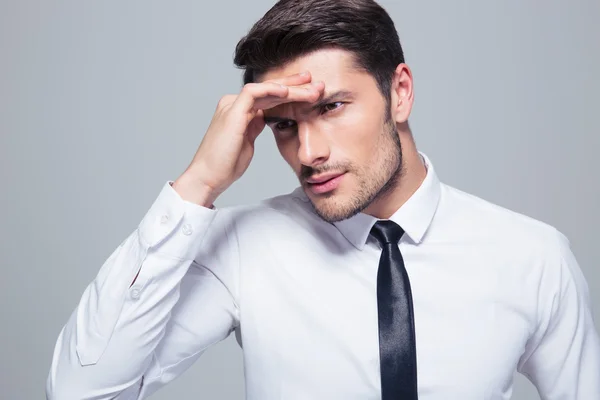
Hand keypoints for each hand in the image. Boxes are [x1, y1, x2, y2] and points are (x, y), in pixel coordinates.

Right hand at [173, 72, 324, 205]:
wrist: (208, 177)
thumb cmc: (225, 164)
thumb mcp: (246, 141)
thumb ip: (255, 126)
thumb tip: (266, 118)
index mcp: (239, 110)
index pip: (269, 95)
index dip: (291, 92)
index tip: (310, 92)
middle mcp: (234, 104)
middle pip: (270, 89)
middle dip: (295, 85)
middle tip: (317, 83)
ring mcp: (232, 106)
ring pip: (266, 89)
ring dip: (290, 88)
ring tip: (311, 88)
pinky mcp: (232, 113)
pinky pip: (252, 93)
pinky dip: (271, 90)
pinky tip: (287, 91)